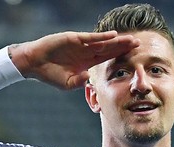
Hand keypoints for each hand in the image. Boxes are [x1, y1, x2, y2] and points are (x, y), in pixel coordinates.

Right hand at [9, 31, 139, 89]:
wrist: (34, 64)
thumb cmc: (50, 75)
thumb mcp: (68, 84)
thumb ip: (80, 82)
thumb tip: (90, 78)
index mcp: (87, 63)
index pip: (108, 59)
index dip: (121, 57)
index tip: (134, 57)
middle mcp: (86, 52)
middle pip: (110, 49)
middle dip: (124, 47)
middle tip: (139, 45)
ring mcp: (81, 45)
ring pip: (103, 42)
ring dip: (117, 41)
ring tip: (131, 40)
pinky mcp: (73, 39)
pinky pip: (90, 38)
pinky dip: (101, 37)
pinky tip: (113, 36)